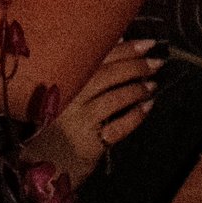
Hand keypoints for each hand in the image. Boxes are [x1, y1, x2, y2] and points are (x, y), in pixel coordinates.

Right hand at [34, 38, 157, 178]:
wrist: (45, 162)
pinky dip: (135, 116)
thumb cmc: (60, 122)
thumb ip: (91, 69)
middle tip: (156, 63)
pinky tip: (147, 107)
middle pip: (108, 75)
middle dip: (136, 66)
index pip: (99, 58)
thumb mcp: (71, 92)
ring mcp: (81, 120)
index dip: (126, 49)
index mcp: (67, 81)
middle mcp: (72, 98)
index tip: (148, 44)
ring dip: (137, 89)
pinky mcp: (90, 142)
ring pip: (114, 98)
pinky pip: (118, 127)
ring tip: (152, 85)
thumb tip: (118, 40)